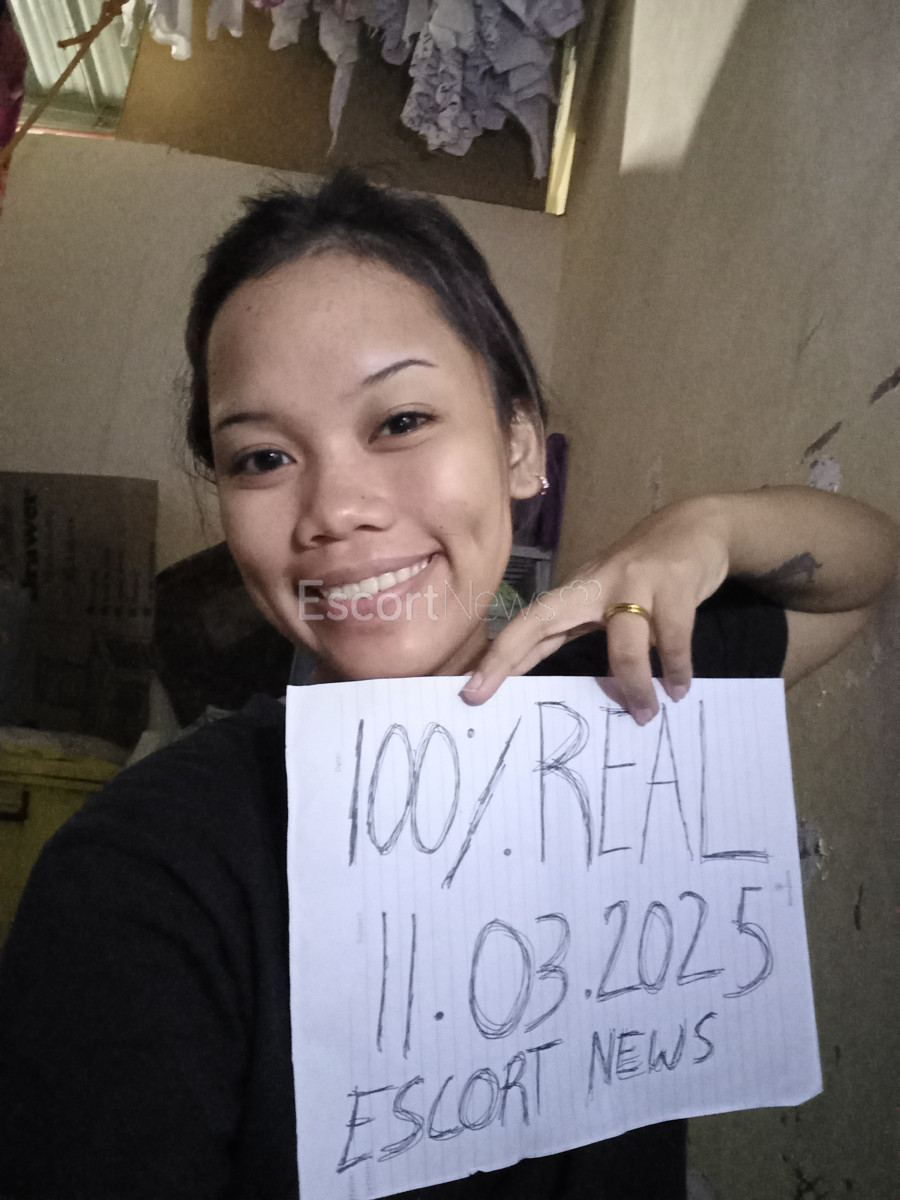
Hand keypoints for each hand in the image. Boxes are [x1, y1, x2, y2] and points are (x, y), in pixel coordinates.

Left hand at [460, 496, 729, 721]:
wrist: (699, 526)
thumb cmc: (649, 572)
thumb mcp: (611, 599)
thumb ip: (592, 633)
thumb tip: (576, 685)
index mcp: (576, 591)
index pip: (528, 623)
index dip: (499, 655)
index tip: (472, 690)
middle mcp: (597, 582)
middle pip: (543, 619)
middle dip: (512, 658)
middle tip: (496, 702)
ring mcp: (635, 581)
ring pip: (624, 641)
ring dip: (635, 683)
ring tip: (645, 714)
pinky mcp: (675, 583)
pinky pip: (672, 637)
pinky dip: (677, 668)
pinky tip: (680, 689)